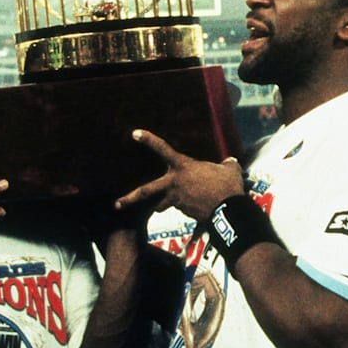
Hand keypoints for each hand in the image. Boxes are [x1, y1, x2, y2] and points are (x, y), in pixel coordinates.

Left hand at [114, 129, 244, 220]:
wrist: (229, 210)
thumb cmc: (227, 185)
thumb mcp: (229, 170)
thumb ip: (226, 165)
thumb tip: (230, 163)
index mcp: (182, 167)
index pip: (163, 149)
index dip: (148, 140)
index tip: (134, 133)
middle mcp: (174, 183)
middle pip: (146, 192)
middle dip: (130, 198)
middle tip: (117, 205)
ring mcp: (178, 200)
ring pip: (163, 204)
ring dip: (162, 204)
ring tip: (162, 205)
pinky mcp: (185, 213)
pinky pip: (182, 208)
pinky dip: (188, 207)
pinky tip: (200, 208)